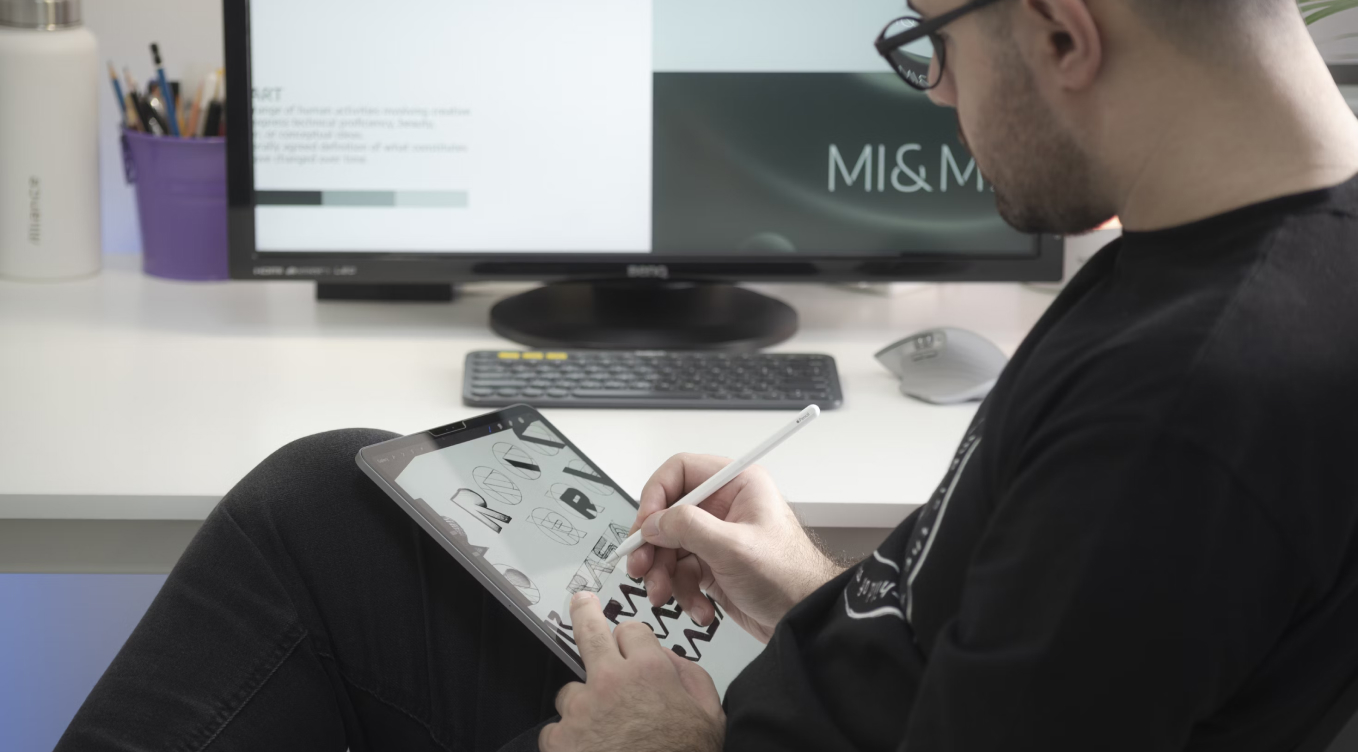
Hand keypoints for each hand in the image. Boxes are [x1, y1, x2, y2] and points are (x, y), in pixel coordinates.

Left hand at [539, 591, 724, 751]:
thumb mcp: (709, 714)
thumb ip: (690, 676)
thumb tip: (668, 658)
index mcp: (649, 670)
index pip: (631, 630)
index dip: (632, 640)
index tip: (627, 643)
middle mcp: (611, 681)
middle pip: (589, 631)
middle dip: (584, 613)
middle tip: (580, 603)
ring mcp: (582, 709)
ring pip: (571, 691)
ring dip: (584, 705)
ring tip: (604, 732)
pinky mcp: (561, 739)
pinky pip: (556, 729)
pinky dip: (569, 740)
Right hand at [627, 454, 843, 642]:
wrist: (803, 619)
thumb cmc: (789, 576)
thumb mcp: (734, 547)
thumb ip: (688, 528)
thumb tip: (654, 522)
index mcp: (736, 484)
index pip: (680, 472)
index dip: (656, 495)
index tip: (645, 525)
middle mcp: (723, 506)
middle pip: (667, 514)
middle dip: (653, 545)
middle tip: (641, 566)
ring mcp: (715, 536)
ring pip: (668, 547)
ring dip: (663, 574)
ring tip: (665, 595)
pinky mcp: (711, 565)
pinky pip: (679, 572)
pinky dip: (682, 592)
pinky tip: (697, 607)